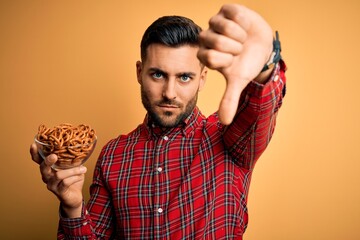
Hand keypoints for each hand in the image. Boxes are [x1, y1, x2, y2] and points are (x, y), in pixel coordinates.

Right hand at [30, 143, 86, 217]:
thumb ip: (72, 159)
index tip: (34, 144)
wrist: (74, 197)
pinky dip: (75, 177)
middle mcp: (47, 176)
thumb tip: (79, 147)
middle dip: (48, 161)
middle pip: (43, 167)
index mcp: (49, 168)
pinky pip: (66, 183)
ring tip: (83, 168)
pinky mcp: (59, 191)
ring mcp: (52, 184)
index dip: (34, 153)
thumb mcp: (72, 167)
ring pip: (58, 175)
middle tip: (54, 156)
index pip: (38, 160)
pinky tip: (81, 175)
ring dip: (72, 171)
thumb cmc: (72, 179)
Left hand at [197, 4, 273, 124]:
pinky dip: (242, 21)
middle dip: (231, 47)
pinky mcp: (227, 10)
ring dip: (238, 35)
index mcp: (206, 54)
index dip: (225, 60)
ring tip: (243, 39)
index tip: (233, 61)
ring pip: (220, 25)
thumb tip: (225, 122)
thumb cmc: (246, 64)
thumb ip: (229, 99)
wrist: (262, 48)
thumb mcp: (238, 81)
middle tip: (239, 50)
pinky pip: (231, 12)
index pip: (207, 56)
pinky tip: (245, 27)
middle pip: (211, 40)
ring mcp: (217, 22)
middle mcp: (208, 37)